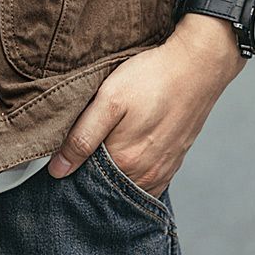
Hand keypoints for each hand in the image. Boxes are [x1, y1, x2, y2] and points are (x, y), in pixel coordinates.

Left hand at [46, 14, 245, 196]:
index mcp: (124, 161)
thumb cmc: (151, 78)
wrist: (196, 67)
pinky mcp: (173, 163)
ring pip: (127, 185)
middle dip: (90, 173)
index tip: (61, 153)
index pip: (86, 180)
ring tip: (103, 147)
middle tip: (80, 145)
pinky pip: (147, 182)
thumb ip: (82, 136)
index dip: (70, 168)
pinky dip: (132, 175)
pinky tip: (126, 153)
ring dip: (112, 174)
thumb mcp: (109, 99)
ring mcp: (162, 171)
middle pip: (107, 186)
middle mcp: (145, 175)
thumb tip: (59, 170)